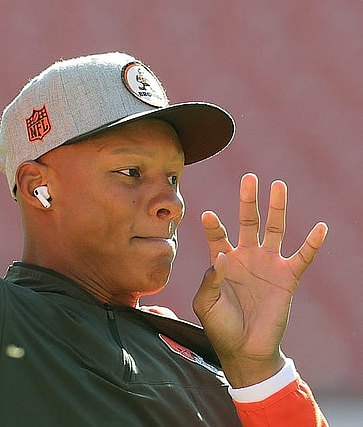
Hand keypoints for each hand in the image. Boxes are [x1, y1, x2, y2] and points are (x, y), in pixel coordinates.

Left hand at [192, 173, 327, 387]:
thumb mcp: (205, 303)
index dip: (212, 225)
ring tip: (279, 185)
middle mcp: (246, 257)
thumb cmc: (220, 326)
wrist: (245, 349)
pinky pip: (303, 257)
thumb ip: (209, 279)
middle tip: (249, 178)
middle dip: (248, 200)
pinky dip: (312, 243)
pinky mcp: (287, 278)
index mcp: (222, 261)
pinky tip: (320, 227)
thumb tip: (220, 256)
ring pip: (274, 230)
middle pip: (247, 221)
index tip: (206, 214)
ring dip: (277, 209)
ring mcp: (268, 265)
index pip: (217, 235)